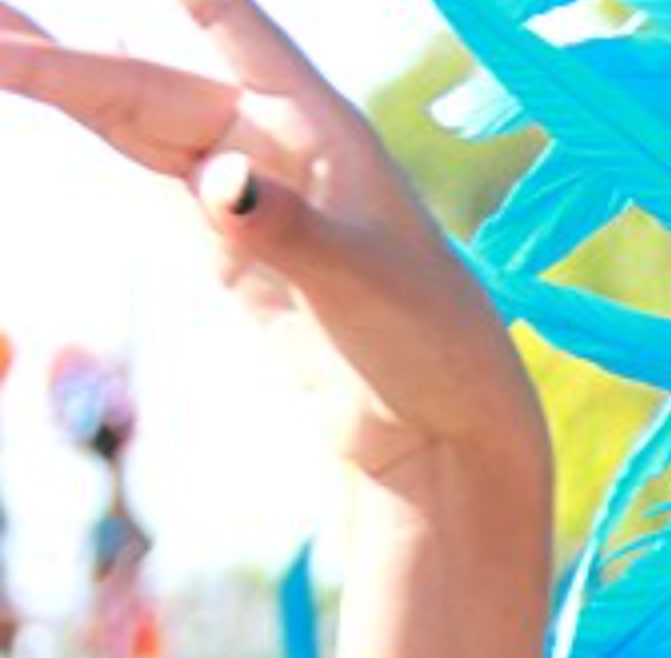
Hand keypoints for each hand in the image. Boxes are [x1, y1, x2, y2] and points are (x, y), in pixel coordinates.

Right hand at [0, 0, 544, 485]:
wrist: (444, 428)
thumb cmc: (434, 347)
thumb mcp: (366, 285)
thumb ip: (290, 231)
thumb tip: (217, 185)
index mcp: (320, 127)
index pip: (230, 22)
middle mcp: (277, 141)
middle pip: (150, 79)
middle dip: (64, 55)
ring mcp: (246, 186)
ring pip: (136, 112)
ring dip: (61, 76)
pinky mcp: (227, 238)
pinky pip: (148, 161)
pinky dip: (95, 121)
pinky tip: (49, 79)